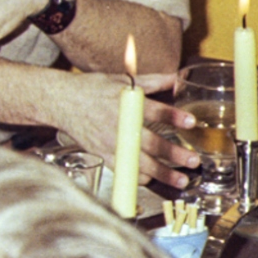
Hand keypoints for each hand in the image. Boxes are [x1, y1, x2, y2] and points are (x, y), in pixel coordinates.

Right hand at [57, 71, 200, 190]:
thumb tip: (177, 78)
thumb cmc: (94, 89)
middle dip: (174, 154)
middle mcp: (120, 125)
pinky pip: (124, 172)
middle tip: (193, 160)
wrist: (63, 102)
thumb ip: (152, 81)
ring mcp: (112, 143)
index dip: (173, 116)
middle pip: (151, 143)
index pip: (155, 110)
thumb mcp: (123, 80)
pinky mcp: (104, 155)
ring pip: (140, 163)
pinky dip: (140, 178)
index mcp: (127, 104)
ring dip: (162, 173)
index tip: (190, 122)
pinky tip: (154, 179)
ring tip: (181, 180)